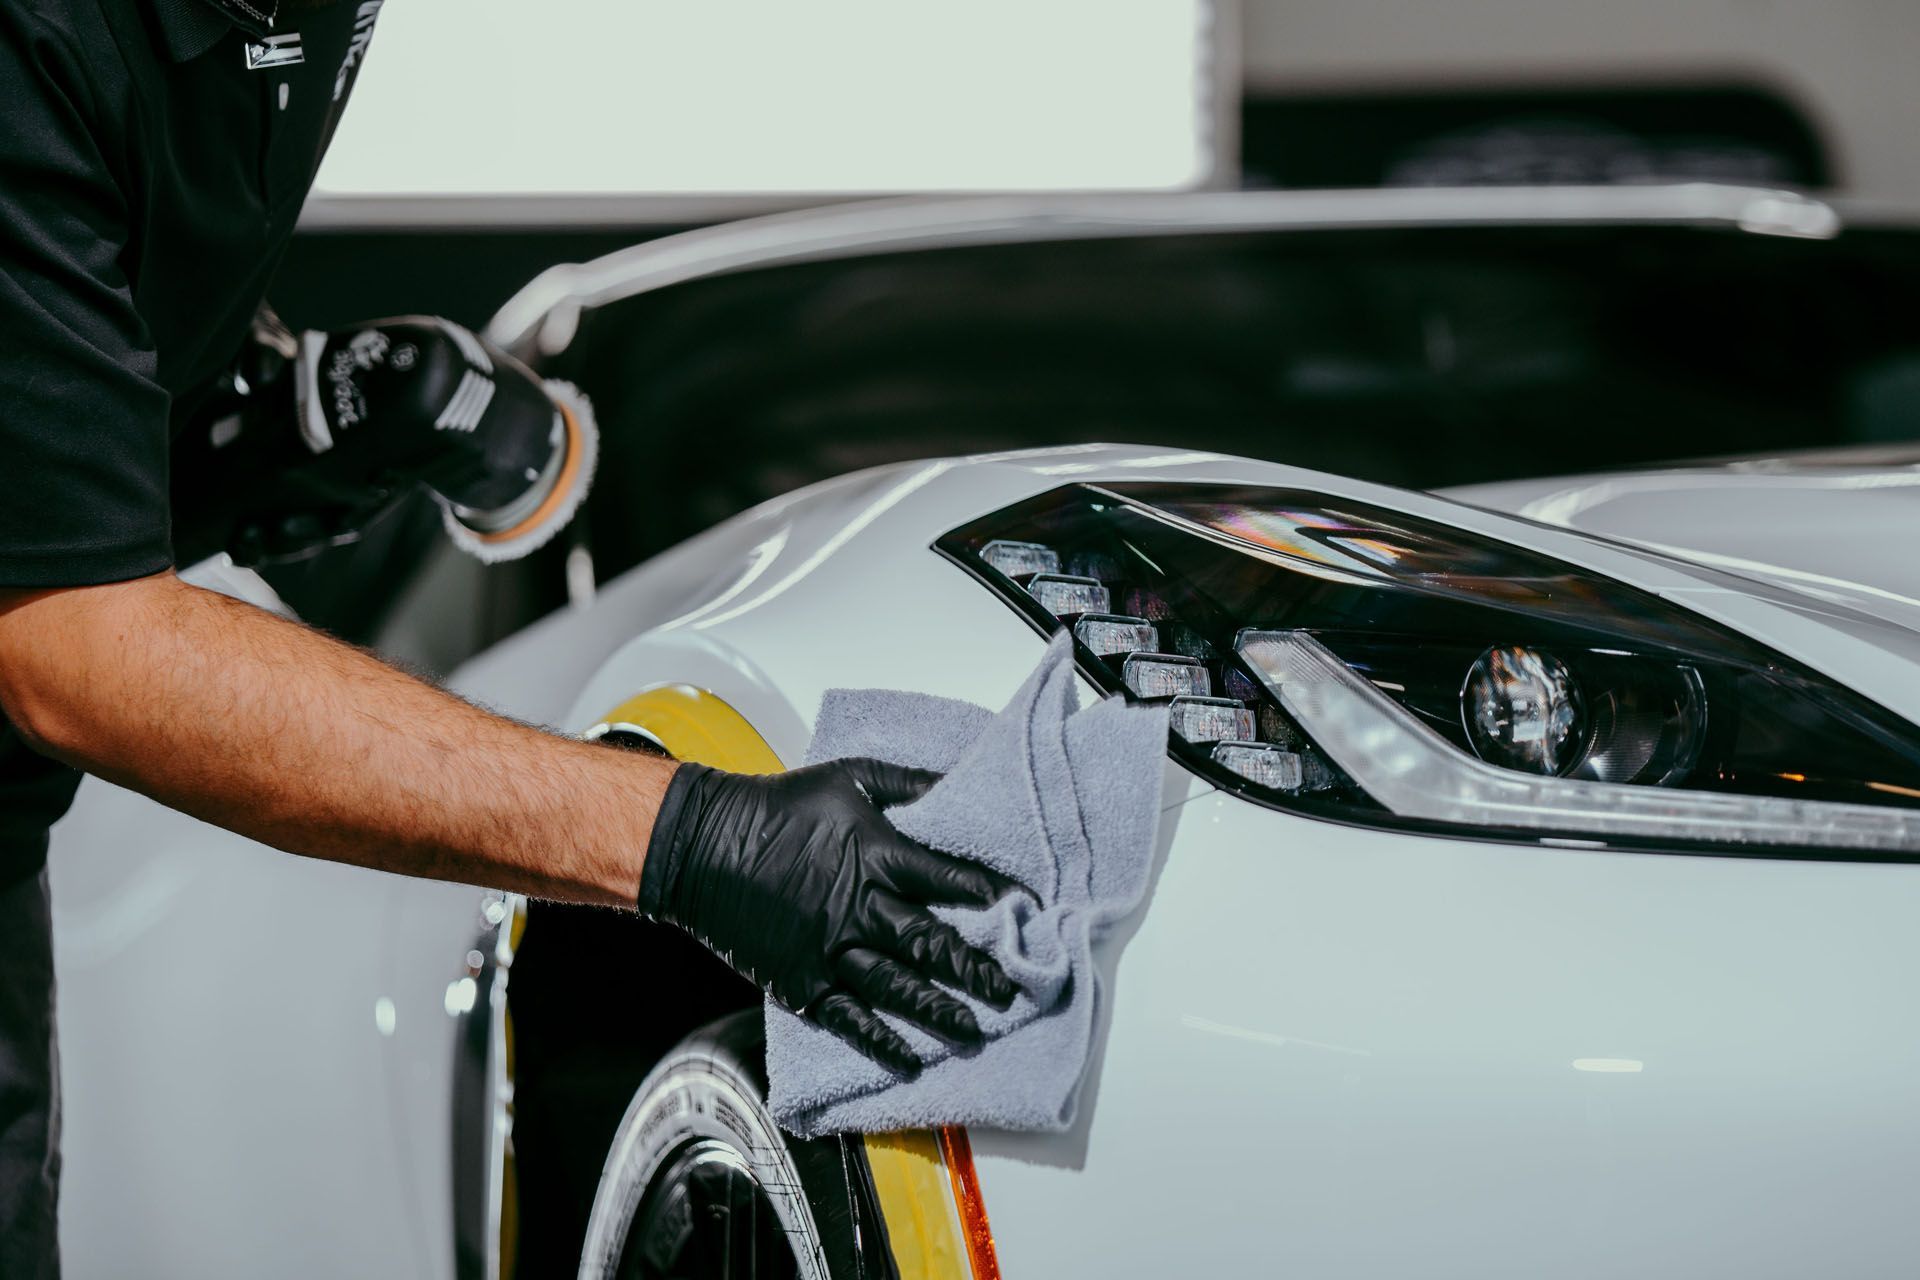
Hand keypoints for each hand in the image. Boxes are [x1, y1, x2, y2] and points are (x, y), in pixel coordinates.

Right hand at [639, 759, 1021, 1074]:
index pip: (950, 879)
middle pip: (932, 944)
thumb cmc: (782, 806)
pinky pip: (849, 1019)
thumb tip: (961, 782)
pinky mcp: (802, 981)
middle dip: (977, 969)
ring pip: (899, 989)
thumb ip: (910, 784)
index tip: (1027, 910)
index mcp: (877, 855)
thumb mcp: (851, 777)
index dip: (991, 895)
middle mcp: (860, 907)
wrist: (704, 845)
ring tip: (975, 1031)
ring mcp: (831, 950)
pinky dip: (881, 1043)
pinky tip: (910, 1061)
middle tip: (1011, 990)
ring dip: (941, 1013)